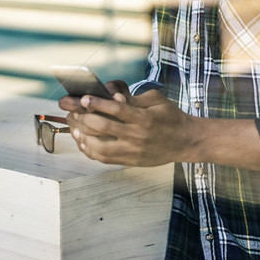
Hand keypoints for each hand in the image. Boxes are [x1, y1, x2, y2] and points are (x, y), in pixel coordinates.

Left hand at [59, 88, 194, 166]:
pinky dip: (91, 151)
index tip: (83, 98)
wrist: (186, 140)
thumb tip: (114, 97)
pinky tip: (83, 143)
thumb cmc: (171, 116)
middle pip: (103, 127)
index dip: (97, 103)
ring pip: (100, 146)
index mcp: (144, 118)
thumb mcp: (156, 100)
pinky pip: (105, 159)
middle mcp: (137, 135)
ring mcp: (133, 151)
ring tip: (75, 128)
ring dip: (84, 136)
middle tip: (73, 111)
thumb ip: (135, 99)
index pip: (116, 110)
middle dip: (84, 118)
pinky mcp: (131, 161)